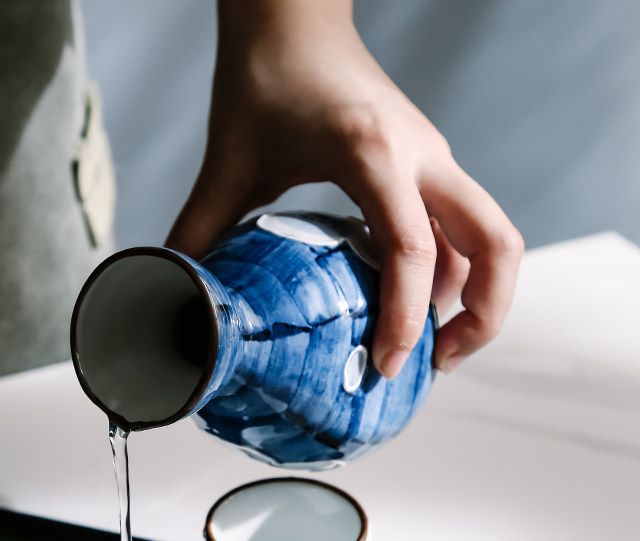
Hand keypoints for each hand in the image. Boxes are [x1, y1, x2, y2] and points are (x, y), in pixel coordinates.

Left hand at [166, 0, 523, 376]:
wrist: (293, 17)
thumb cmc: (265, 75)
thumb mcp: (229, 162)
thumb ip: (199, 230)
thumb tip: (179, 290)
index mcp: (374, 153)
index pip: (412, 253)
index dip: (405, 322)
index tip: (382, 368)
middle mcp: (421, 156)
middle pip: (498, 247)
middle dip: (482, 317)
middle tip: (437, 364)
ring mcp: (432, 159)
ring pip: (488, 239)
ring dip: (473, 298)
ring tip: (427, 347)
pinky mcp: (427, 164)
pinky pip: (459, 229)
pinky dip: (448, 274)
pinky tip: (406, 303)